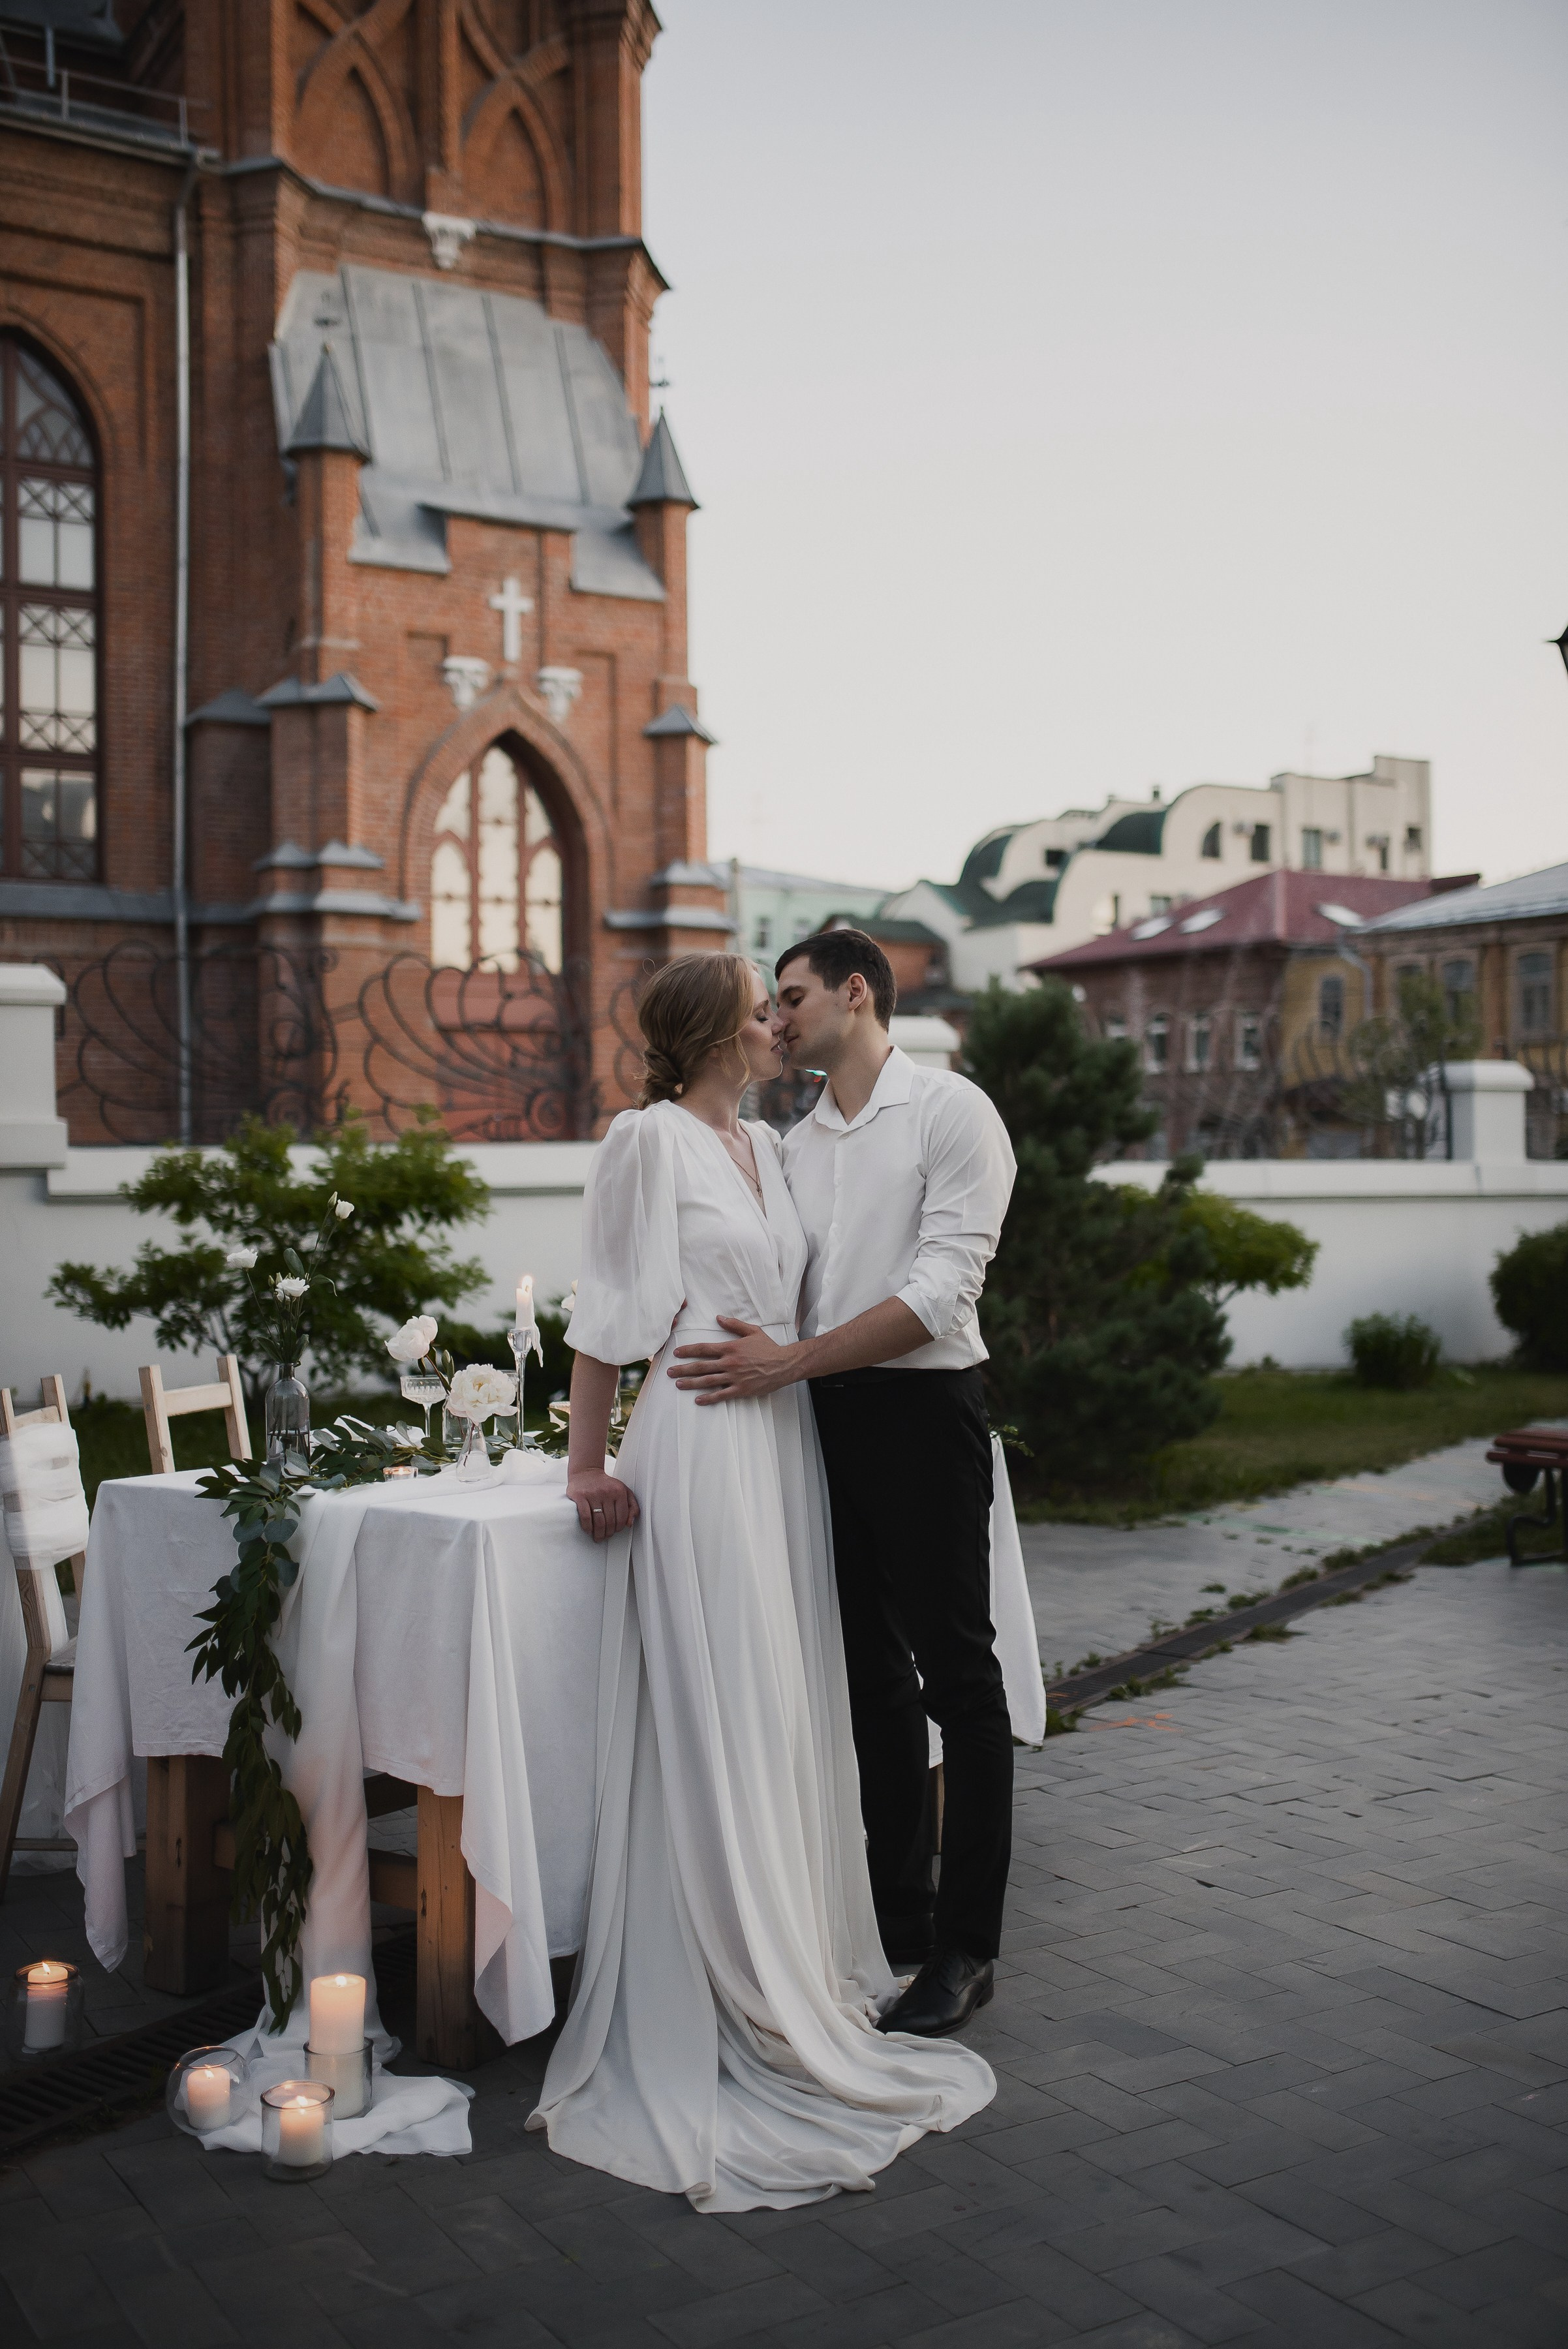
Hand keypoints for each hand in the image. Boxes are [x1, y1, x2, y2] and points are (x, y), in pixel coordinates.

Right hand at [566, 1468, 638, 1540]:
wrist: (586, 1472)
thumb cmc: (605, 1484)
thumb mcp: (624, 1491)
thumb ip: (632, 1506)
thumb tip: (629, 1524)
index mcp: (619, 1491)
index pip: (622, 1517)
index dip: (618, 1528)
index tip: (615, 1531)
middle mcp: (607, 1492)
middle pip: (610, 1522)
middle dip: (608, 1533)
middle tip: (605, 1536)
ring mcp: (593, 1494)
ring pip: (598, 1521)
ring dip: (598, 1533)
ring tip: (598, 1537)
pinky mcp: (580, 1496)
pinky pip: (585, 1517)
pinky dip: (587, 1527)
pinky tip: (589, 1530)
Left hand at [668, 1317, 801, 1404]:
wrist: (784, 1364)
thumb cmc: (768, 1348)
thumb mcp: (752, 1331)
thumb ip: (734, 1325)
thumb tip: (718, 1318)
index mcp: (730, 1348)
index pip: (704, 1349)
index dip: (688, 1350)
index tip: (676, 1353)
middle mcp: (729, 1363)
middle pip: (701, 1366)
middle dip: (683, 1369)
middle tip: (669, 1372)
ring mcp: (734, 1377)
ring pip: (707, 1381)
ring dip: (691, 1383)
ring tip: (678, 1384)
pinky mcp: (741, 1390)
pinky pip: (721, 1394)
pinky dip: (709, 1398)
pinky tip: (698, 1400)